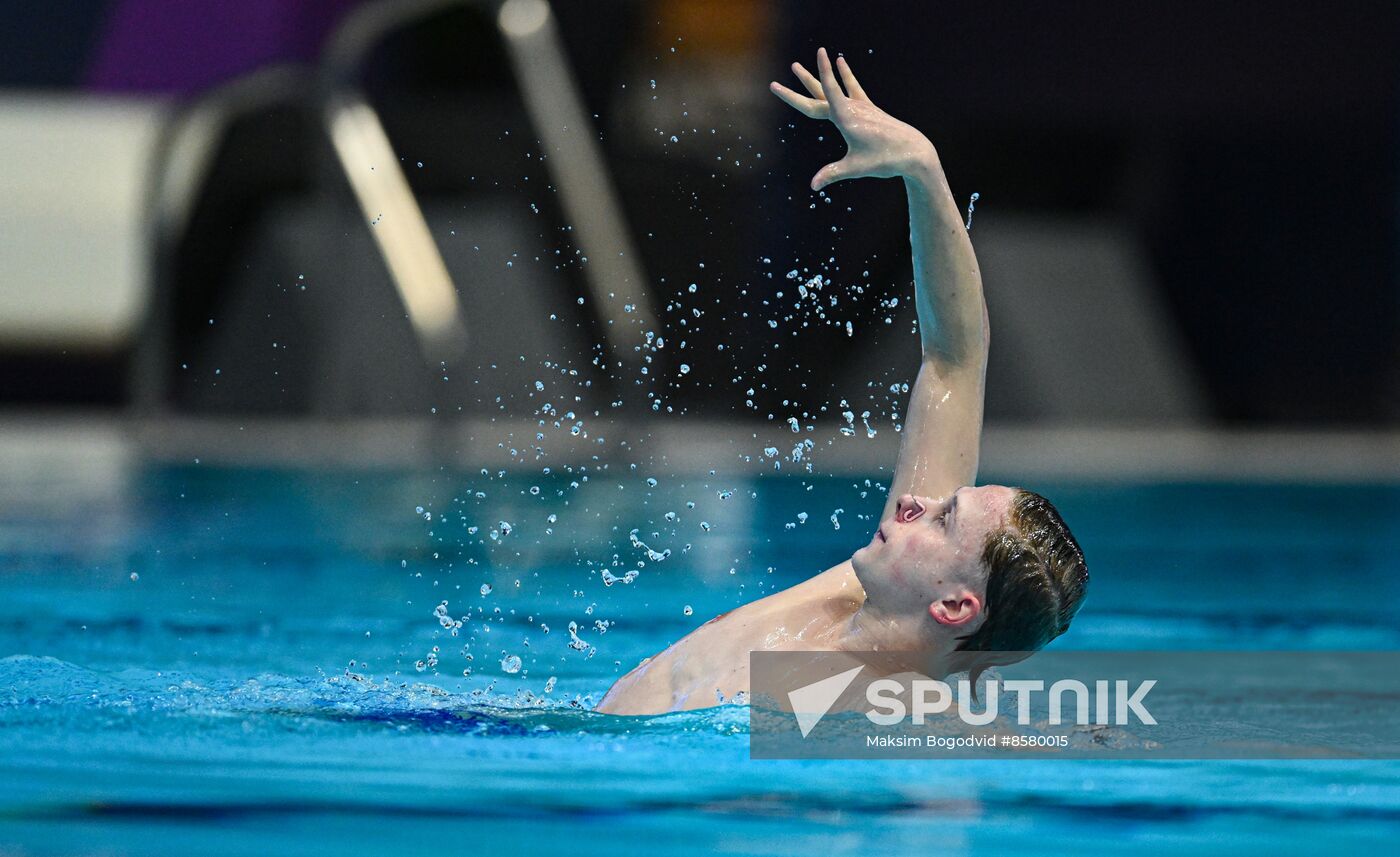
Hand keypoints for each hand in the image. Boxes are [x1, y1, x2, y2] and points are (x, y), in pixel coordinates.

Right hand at [770, 48, 936, 191]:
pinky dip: (846, 75)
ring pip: (835, 88)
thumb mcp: (856, 168)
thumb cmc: (884, 160)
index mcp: (846, 118)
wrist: (912, 151)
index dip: (820, 74)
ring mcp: (861, 107)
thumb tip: (814, 187)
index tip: (819, 52)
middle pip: (822, 92)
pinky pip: (853, 88)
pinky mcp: (868, 109)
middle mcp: (852, 108)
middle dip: (805, 80)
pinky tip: (841, 62)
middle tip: (791, 66)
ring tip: (804, 66)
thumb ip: (832, 174)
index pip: (827, 93)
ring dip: (820, 75)